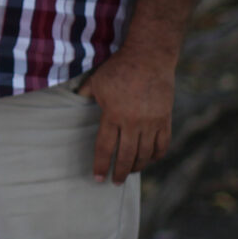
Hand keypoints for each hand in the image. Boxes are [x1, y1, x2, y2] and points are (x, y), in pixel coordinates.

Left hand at [78, 50, 173, 182]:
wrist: (150, 56)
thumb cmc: (119, 68)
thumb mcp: (96, 81)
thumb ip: (85, 94)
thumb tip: (72, 101)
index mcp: (113, 114)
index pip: (105, 148)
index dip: (100, 165)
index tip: (98, 178)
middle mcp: (133, 122)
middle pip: (126, 156)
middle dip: (120, 173)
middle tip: (116, 182)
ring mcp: (151, 121)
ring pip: (144, 153)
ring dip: (137, 166)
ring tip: (131, 171)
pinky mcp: (165, 119)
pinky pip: (162, 144)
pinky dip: (156, 156)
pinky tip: (150, 160)